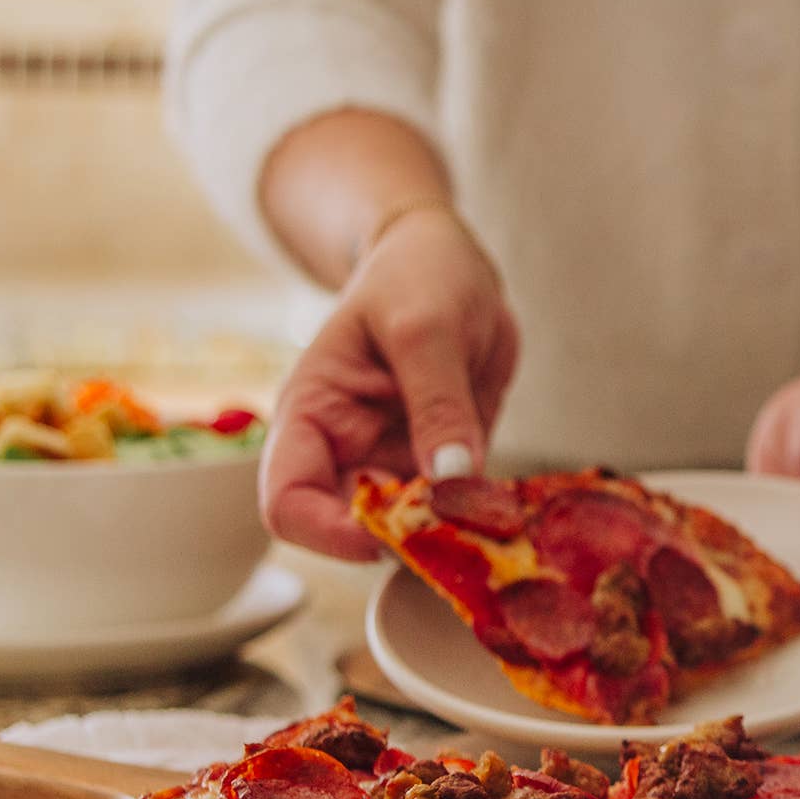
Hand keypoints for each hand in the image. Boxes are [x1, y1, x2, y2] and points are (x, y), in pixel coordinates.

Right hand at [260, 207, 518, 558]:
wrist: (449, 257)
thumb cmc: (416, 274)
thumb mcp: (427, 327)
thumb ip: (438, 402)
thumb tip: (452, 481)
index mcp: (311, 416)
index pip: (287, 502)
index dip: (328, 534)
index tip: (390, 536)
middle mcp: (345, 449)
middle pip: (350, 531)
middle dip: (401, 542)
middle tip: (463, 536)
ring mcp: (394, 459)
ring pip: (409, 529)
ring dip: (448, 536)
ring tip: (496, 524)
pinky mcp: (442, 461)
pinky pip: (456, 507)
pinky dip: (481, 515)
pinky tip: (512, 509)